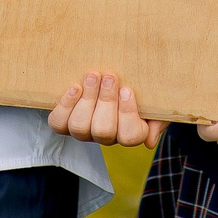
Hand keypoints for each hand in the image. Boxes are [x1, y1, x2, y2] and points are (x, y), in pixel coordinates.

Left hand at [48, 71, 163, 148]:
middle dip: (106, 101)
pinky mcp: (65, 122)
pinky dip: (65, 106)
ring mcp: (84, 131)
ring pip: (80, 127)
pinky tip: (75, 87)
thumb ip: (158, 119)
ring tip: (92, 76)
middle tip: (109, 76)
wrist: (114, 75)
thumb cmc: (140, 87)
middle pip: (103, 131)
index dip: (127, 114)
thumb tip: (149, 142)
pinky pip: (59, 123)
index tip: (128, 89)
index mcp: (131, 132)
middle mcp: (106, 136)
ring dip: (87, 99)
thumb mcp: (156, 101)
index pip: (130, 136)